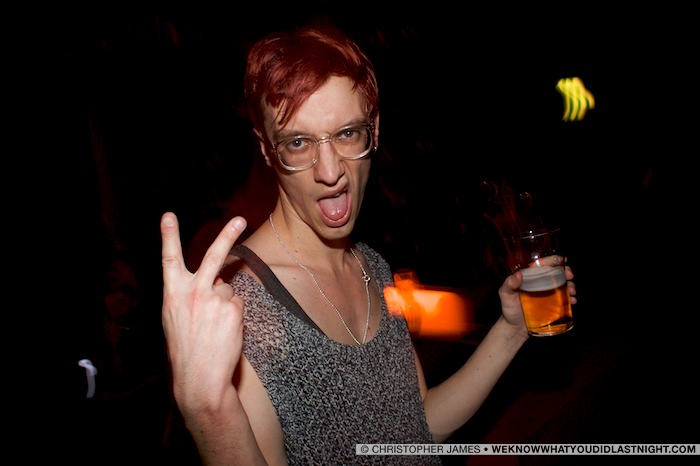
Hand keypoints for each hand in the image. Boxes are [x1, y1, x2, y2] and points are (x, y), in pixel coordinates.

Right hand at [160, 212, 246, 409]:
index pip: (169, 259)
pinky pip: (238, 305)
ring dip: (225, 304)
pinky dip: (234, 316)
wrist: (199, 378)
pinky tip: (225, 332)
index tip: (167, 215)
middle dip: (228, 234)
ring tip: (215, 328)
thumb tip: (217, 282)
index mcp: (173, 294)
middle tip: (240, 219)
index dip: (168, 236)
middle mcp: (193, 292)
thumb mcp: (175, 319)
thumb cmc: (186, 350)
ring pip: (228, 290)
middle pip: (213, 256)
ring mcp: (215, 299)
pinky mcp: (232, 309)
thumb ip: (189, 296)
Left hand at [498, 261, 576, 328]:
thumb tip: (519, 274)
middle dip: (566, 272)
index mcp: (530, 277)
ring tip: (572, 290)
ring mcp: (547, 294)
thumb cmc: (509, 309)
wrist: (515, 328)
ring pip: (562, 285)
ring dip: (571, 285)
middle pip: (556, 273)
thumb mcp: (505, 294)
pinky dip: (571, 298)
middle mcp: (540, 283)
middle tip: (570, 276)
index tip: (562, 261)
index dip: (553, 260)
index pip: (542, 265)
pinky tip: (573, 301)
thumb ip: (509, 284)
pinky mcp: (552, 306)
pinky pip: (564, 299)